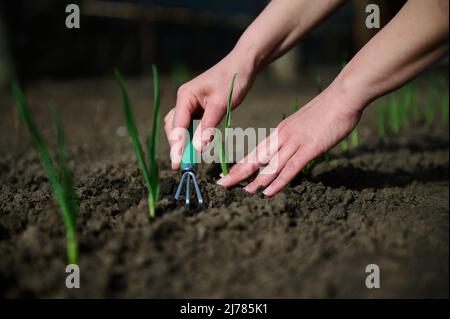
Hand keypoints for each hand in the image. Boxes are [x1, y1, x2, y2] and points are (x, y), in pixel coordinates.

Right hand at [164, 50, 255, 169]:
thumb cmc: (232, 81)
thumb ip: (208, 127)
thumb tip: (197, 149)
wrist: (243, 66)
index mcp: (185, 96)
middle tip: (183, 166)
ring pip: (180, 127)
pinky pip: (190, 124)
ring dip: (183, 142)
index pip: (177, 126)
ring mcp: (190, 103)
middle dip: (177, 146)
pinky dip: (191, 136)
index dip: (176, 147)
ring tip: (188, 159)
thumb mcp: (221, 105)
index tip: (177, 164)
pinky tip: (197, 145)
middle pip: (174, 128)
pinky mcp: (198, 107)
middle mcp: (184, 100)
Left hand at [216, 84, 363, 195]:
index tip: (228, 175)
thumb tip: (289, 151)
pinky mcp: (309, 148)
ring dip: (256, 181)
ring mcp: (295, 142)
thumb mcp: (304, 125)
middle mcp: (282, 137)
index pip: (256, 151)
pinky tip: (268, 192)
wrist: (342, 97)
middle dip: (238, 173)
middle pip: (256, 158)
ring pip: (271, 165)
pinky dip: (278, 181)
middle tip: (222, 185)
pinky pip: (290, 168)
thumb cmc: (326, 110)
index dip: (241, 164)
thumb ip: (295, 138)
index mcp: (280, 131)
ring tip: (243, 193)